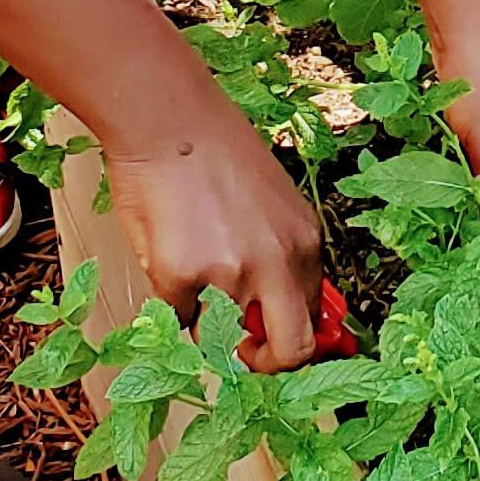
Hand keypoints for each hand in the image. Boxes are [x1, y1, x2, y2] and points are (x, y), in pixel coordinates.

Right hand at [104, 84, 324, 371]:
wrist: (168, 116)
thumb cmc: (213, 151)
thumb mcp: (271, 203)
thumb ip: (279, 255)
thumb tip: (271, 313)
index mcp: (303, 242)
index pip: (313, 318)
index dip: (287, 338)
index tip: (265, 340)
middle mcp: (277, 262)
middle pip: (293, 350)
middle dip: (266, 364)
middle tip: (241, 352)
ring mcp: (231, 272)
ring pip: (221, 335)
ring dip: (205, 319)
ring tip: (190, 268)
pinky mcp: (182, 275)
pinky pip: (176, 314)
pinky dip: (169, 297)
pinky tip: (166, 249)